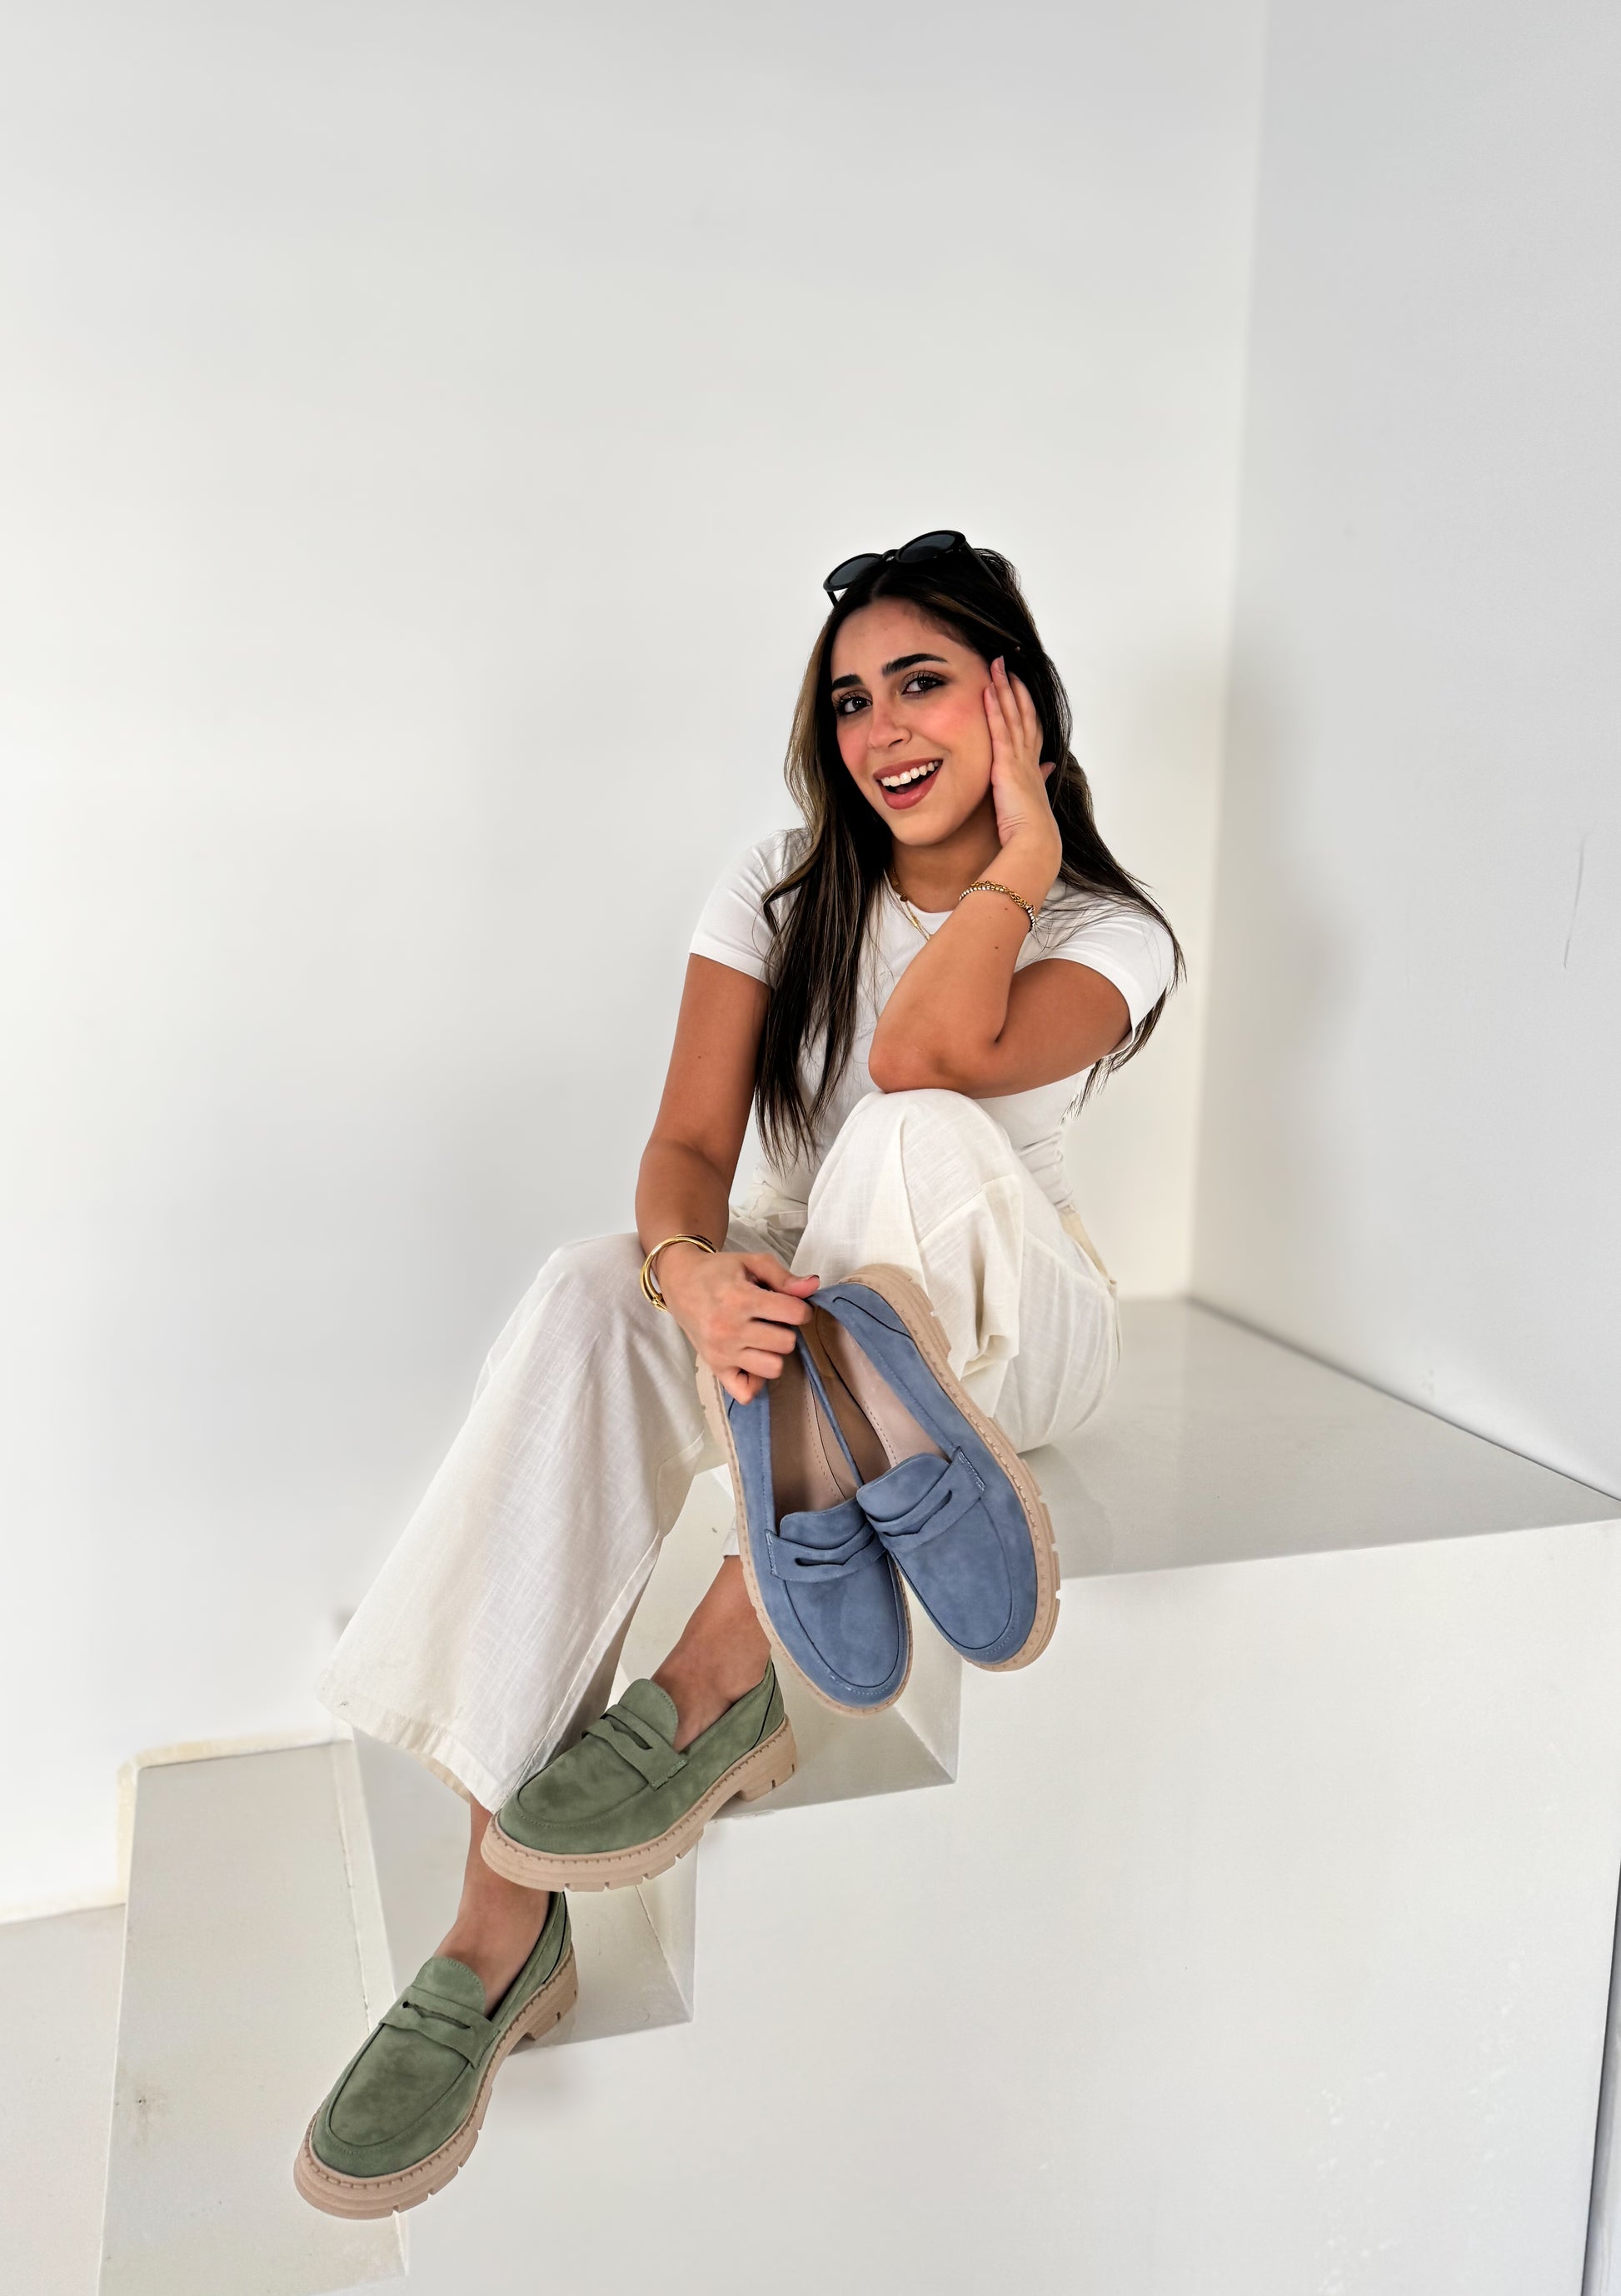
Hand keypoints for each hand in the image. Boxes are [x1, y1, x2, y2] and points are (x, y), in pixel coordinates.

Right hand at [658, 1246, 819, 1404]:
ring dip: (773, 1353)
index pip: (794, 1313)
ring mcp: (722, 1353)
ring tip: (762, 1338)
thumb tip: (813, 1286)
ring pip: (773, 1368)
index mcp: (740, 1299)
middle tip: (770, 1319)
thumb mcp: (751, 1263)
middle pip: (786, 1343)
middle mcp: (730, 1329)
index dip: (801, 1308)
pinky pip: (746, 1392)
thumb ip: (784, 1276)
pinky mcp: (715, 1368)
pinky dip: (755, 1379)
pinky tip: (752, 1359)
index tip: (791, 1305)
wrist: (680, 1283)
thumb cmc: (718, 1272)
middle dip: (785, 1329)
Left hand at [984, 656, 1060, 877]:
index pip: (1030, 728)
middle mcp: (1028, 757)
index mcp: (1033, 767)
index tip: (1020, 685)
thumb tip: (1047, 768)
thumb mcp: (1033, 799)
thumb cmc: (1031, 829)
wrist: (1034, 841)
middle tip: (1007, 664)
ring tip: (997, 666)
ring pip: (1013, 715)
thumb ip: (1039, 779)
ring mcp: (1018, 758)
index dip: (1026, 705)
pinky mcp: (1005, 764)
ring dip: (1005, 689)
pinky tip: (988, 690)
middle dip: (1015, 688)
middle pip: (1023, 713)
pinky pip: (999, 729)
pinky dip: (994, 708)